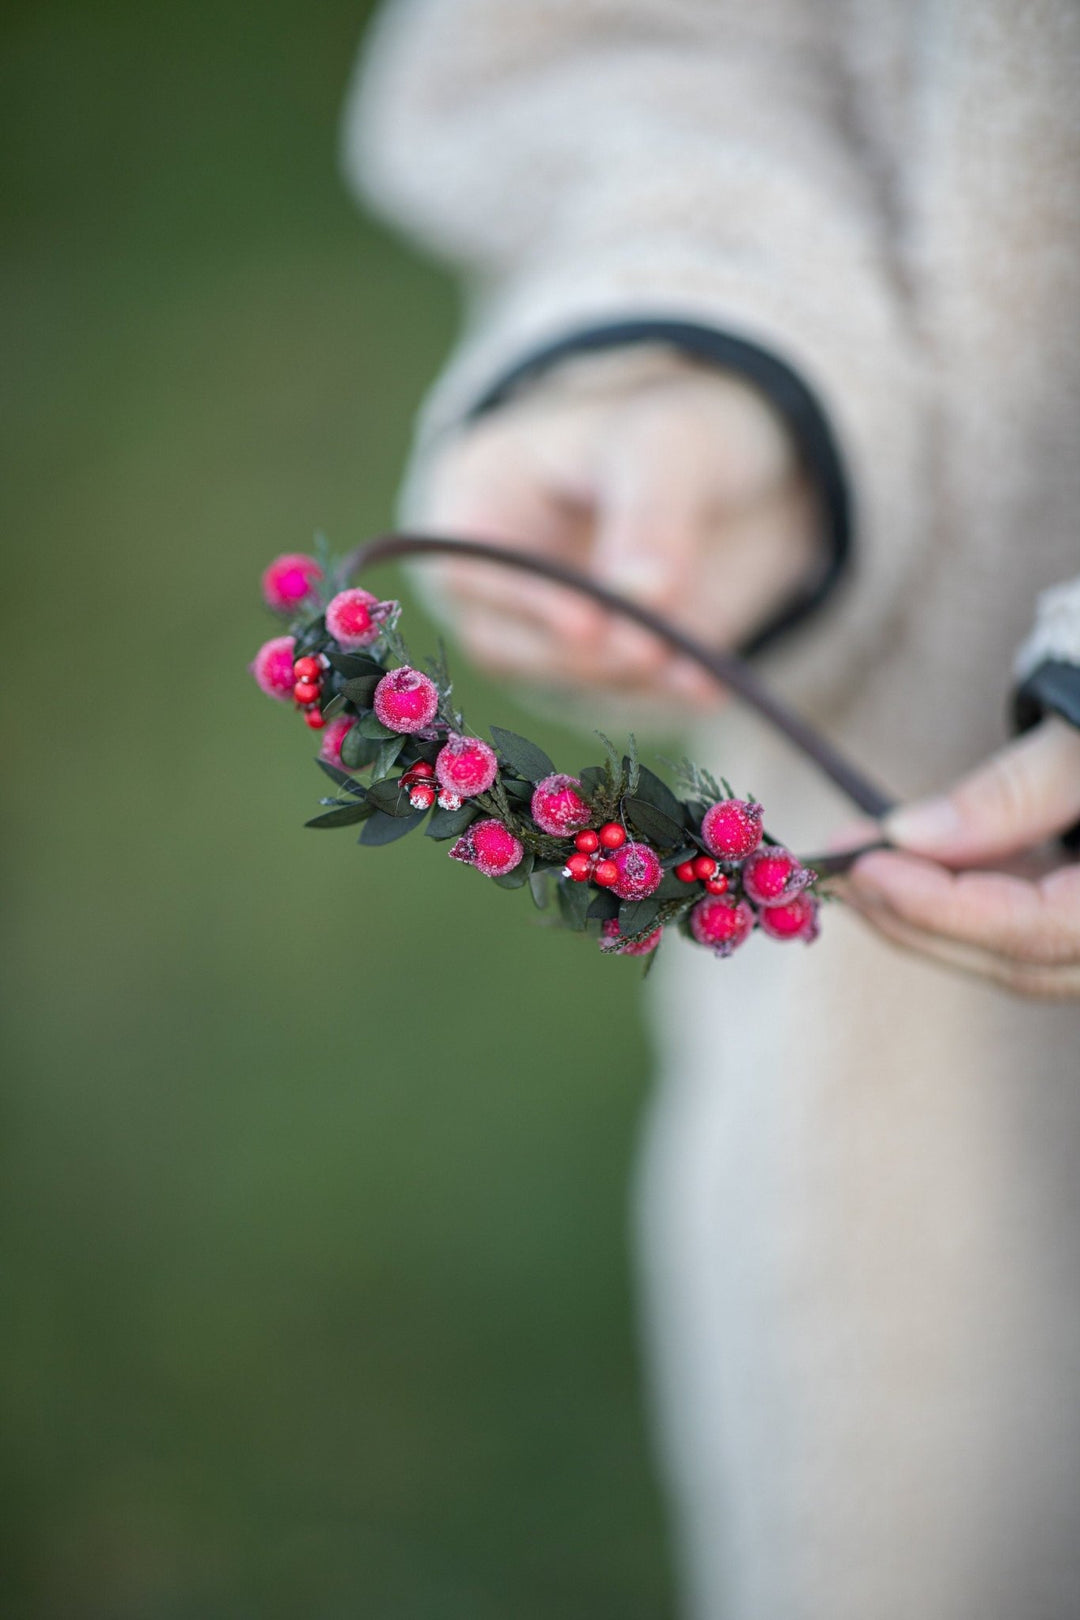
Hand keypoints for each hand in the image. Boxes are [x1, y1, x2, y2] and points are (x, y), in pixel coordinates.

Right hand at [417, 354, 817, 703]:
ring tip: (690, 661)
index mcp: (481, 494)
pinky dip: (665, 691)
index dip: (519, 598)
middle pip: (503, 636)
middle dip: (578, 653)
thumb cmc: (674, 432)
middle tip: (649, 652)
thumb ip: (653, 512)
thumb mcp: (667, 443)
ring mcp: (543, 628)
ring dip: (622, 675)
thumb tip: (646, 595)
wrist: (733, 474)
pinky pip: (622, 691)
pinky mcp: (600, 664)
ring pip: (557, 674)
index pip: (469, 561)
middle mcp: (497, 572)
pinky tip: (708, 685)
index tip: (585, 622)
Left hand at [844, 716, 1079, 996]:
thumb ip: (1015, 794)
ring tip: (862, 864)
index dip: (946, 909)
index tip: (866, 868)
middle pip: (1030, 962)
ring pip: (1032, 956)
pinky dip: (975, 900)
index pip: (1042, 932)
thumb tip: (910, 838)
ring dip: (938, 916)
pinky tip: (914, 865)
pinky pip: (1043, 927)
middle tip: (841, 875)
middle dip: (925, 921)